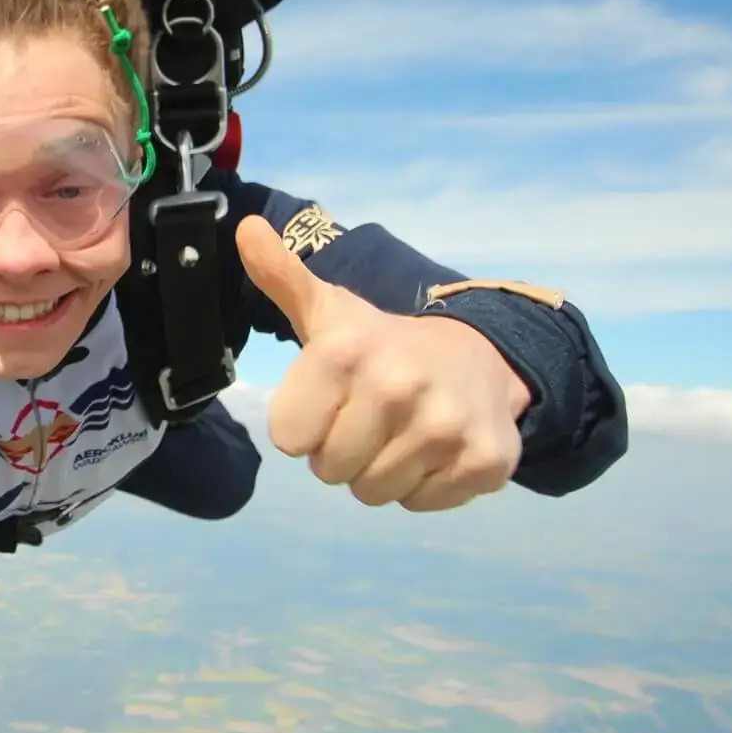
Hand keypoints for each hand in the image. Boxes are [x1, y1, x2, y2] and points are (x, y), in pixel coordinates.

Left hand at [234, 216, 529, 512]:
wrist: (479, 357)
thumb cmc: (382, 344)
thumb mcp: (328, 310)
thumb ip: (282, 276)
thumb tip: (245, 228)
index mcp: (346, 351)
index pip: (288, 439)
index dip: (306, 423)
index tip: (333, 397)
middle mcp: (398, 387)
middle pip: (330, 471)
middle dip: (343, 450)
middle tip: (369, 416)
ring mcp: (446, 428)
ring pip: (374, 492)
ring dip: (381, 470)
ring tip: (401, 431)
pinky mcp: (485, 463)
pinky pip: (420, 504)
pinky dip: (424, 485)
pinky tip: (435, 447)